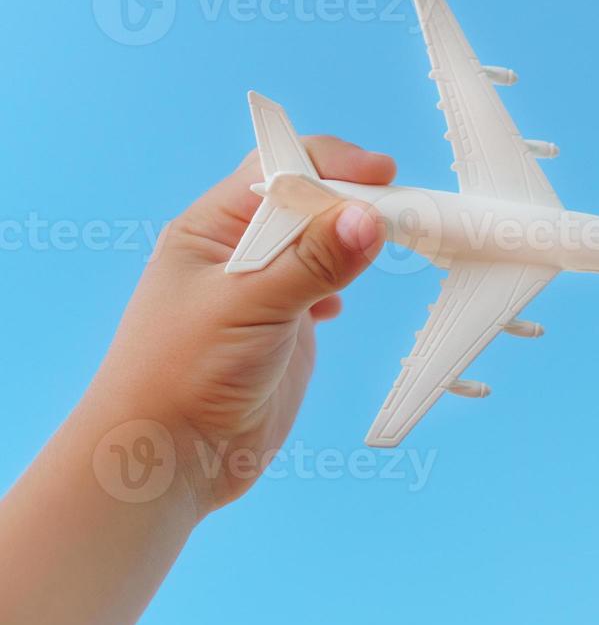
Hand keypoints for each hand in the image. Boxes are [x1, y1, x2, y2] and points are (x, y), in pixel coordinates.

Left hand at [90, 136, 394, 515]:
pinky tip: (342, 304)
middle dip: (352, 200)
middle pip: (306, 201)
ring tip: (390, 245)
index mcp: (211, 228)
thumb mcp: (250, 306)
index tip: (383, 175)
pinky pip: (324, 286)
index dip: (331, 164)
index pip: (278, 169)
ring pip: (319, 243)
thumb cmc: (183, 375)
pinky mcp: (284, 326)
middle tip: (403, 213)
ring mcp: (263, 289)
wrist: (169, 459)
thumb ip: (313, 261)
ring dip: (353, 240)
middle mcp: (237, 249)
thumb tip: (370, 218)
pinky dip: (344, 284)